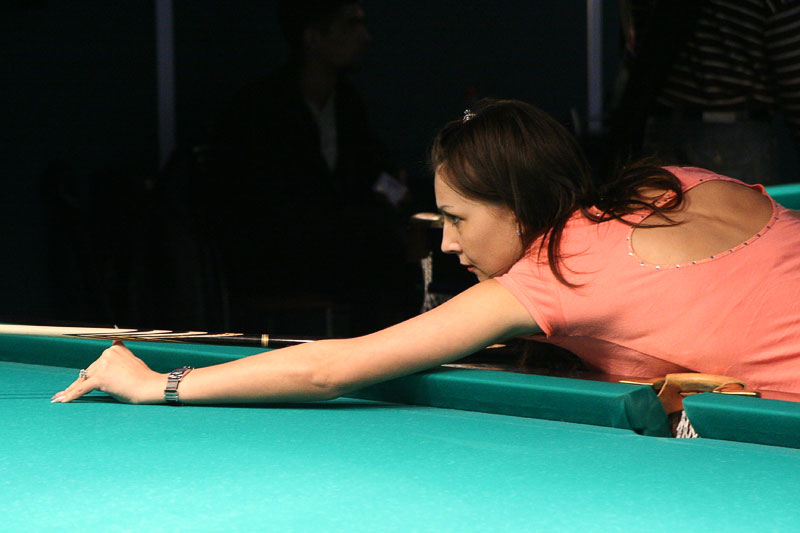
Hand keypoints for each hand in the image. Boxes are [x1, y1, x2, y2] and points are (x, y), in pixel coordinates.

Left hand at [51, 341, 166, 403]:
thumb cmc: (143, 377)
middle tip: (64, 393)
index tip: (80, 378)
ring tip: (59, 397)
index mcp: (114, 349)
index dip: (88, 373)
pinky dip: (72, 395)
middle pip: (89, 371)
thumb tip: (116, 347)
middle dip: (81, 383)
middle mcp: (107, 354)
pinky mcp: (101, 378)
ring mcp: (103, 366)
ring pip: (84, 380)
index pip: (97, 364)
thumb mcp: (132, 360)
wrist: (150, 386)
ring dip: (71, 390)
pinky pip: (83, 388)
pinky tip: (63, 400)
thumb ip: (121, 357)